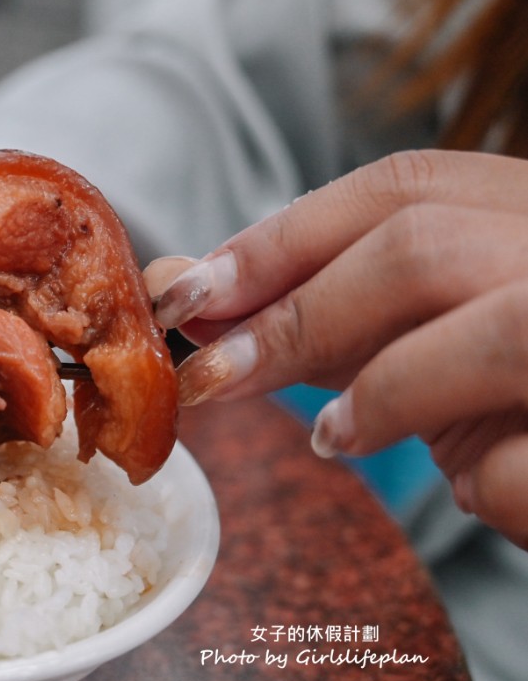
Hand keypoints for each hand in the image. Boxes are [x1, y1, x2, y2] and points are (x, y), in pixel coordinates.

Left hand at [143, 149, 527, 545]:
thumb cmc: (523, 394)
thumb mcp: (430, 339)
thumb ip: (328, 313)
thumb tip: (191, 288)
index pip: (404, 189)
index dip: (280, 239)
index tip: (186, 292)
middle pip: (423, 247)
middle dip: (296, 314)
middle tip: (211, 378)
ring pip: (497, 332)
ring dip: (389, 389)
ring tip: (338, 437)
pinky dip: (487, 489)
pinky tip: (480, 491)